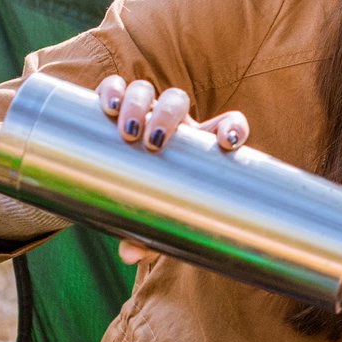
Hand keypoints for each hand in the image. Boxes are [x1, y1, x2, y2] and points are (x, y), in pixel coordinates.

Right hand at [94, 75, 245, 265]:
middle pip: (177, 101)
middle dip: (168, 115)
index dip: (232, 127)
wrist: (118, 185)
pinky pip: (113, 87)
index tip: (229, 144)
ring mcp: (142, 112)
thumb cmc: (148, 205)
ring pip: (146, 91)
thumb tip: (129, 254)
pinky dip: (112, 90)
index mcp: (196, 147)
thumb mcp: (152, 225)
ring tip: (129, 131)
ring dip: (139, 104)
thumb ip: (147, 241)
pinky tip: (108, 107)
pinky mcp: (114, 106)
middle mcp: (171, 124)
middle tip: (154, 143)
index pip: (226, 124)